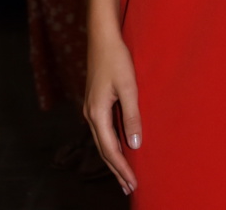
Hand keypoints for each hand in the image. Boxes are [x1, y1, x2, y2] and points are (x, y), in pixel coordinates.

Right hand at [84, 29, 141, 195]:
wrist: (102, 37)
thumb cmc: (116, 59)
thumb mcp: (128, 86)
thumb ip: (131, 115)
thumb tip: (134, 144)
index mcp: (97, 113)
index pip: (110, 149)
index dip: (121, 168)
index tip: (132, 183)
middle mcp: (90, 114)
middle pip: (103, 149)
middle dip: (115, 169)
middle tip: (128, 188)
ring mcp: (91, 108)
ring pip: (101, 141)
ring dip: (113, 159)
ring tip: (123, 174)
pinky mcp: (95, 102)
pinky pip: (102, 131)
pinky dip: (110, 144)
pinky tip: (119, 147)